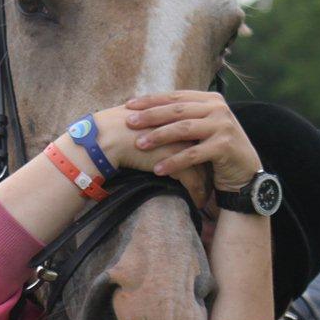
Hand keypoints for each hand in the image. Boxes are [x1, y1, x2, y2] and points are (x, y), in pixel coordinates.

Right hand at [53, 104, 208, 203]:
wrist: (108, 136)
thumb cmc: (116, 129)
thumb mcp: (139, 121)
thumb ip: (152, 124)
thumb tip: (151, 132)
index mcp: (176, 116)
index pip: (199, 134)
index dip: (202, 149)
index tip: (205, 163)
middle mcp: (184, 128)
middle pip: (206, 150)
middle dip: (210, 168)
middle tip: (212, 182)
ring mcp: (182, 144)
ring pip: (203, 168)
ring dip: (206, 185)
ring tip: (206, 197)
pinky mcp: (176, 161)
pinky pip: (193, 182)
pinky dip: (196, 194)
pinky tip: (197, 203)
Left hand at [123, 91, 261, 190]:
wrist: (245, 172)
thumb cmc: (216, 149)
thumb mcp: (202, 127)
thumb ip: (184, 116)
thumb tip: (146, 110)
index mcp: (210, 99)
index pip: (175, 96)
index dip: (151, 100)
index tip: (128, 105)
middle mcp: (218, 108)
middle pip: (177, 110)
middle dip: (151, 116)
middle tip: (129, 122)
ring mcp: (223, 126)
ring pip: (184, 129)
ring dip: (159, 137)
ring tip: (139, 145)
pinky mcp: (224, 146)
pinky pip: (193, 154)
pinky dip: (174, 161)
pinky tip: (158, 169)